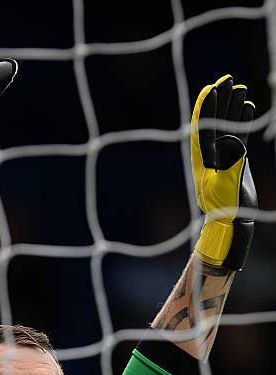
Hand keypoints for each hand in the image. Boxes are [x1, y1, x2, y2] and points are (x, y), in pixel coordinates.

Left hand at [191, 74, 256, 270]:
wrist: (230, 220)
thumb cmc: (223, 206)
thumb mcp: (223, 186)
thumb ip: (229, 165)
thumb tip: (236, 145)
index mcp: (202, 158)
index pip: (202, 127)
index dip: (207, 107)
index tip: (212, 88)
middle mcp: (210, 154)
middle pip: (214, 121)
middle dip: (220, 100)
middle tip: (228, 79)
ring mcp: (222, 156)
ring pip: (226, 125)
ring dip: (232, 107)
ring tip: (240, 88)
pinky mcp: (234, 160)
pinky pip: (237, 135)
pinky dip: (241, 121)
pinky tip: (248, 107)